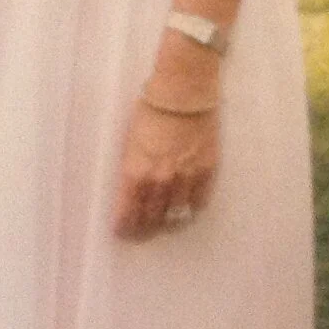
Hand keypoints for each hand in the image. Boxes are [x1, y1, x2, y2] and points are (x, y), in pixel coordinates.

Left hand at [113, 94, 218, 239]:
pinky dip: (191, 207)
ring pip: (177, 212)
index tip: (122, 232)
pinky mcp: (207, 172)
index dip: (125, 224)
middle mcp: (161, 180)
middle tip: (140, 233)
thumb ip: (132, 166)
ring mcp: (186, 178)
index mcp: (136, 171)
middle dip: (145, 226)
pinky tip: (186, 209)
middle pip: (153, 214)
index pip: (129, 208)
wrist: (182, 95)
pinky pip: (199, 200)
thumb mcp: (129, 140)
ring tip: (163, 225)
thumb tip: (133, 185)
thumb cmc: (148, 111)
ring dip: (168, 221)